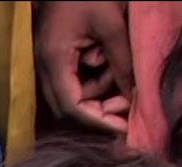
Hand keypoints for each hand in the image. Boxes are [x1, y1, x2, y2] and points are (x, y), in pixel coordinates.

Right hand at [35, 0, 134, 133]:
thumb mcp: (112, 24)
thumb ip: (122, 62)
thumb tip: (135, 97)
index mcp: (55, 59)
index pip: (73, 106)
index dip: (98, 121)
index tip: (125, 128)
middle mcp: (46, 66)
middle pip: (69, 106)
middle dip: (100, 112)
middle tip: (130, 110)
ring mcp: (50, 59)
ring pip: (74, 92)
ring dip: (100, 93)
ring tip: (126, 81)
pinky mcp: (57, 52)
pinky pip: (75, 77)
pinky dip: (95, 78)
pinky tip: (113, 66)